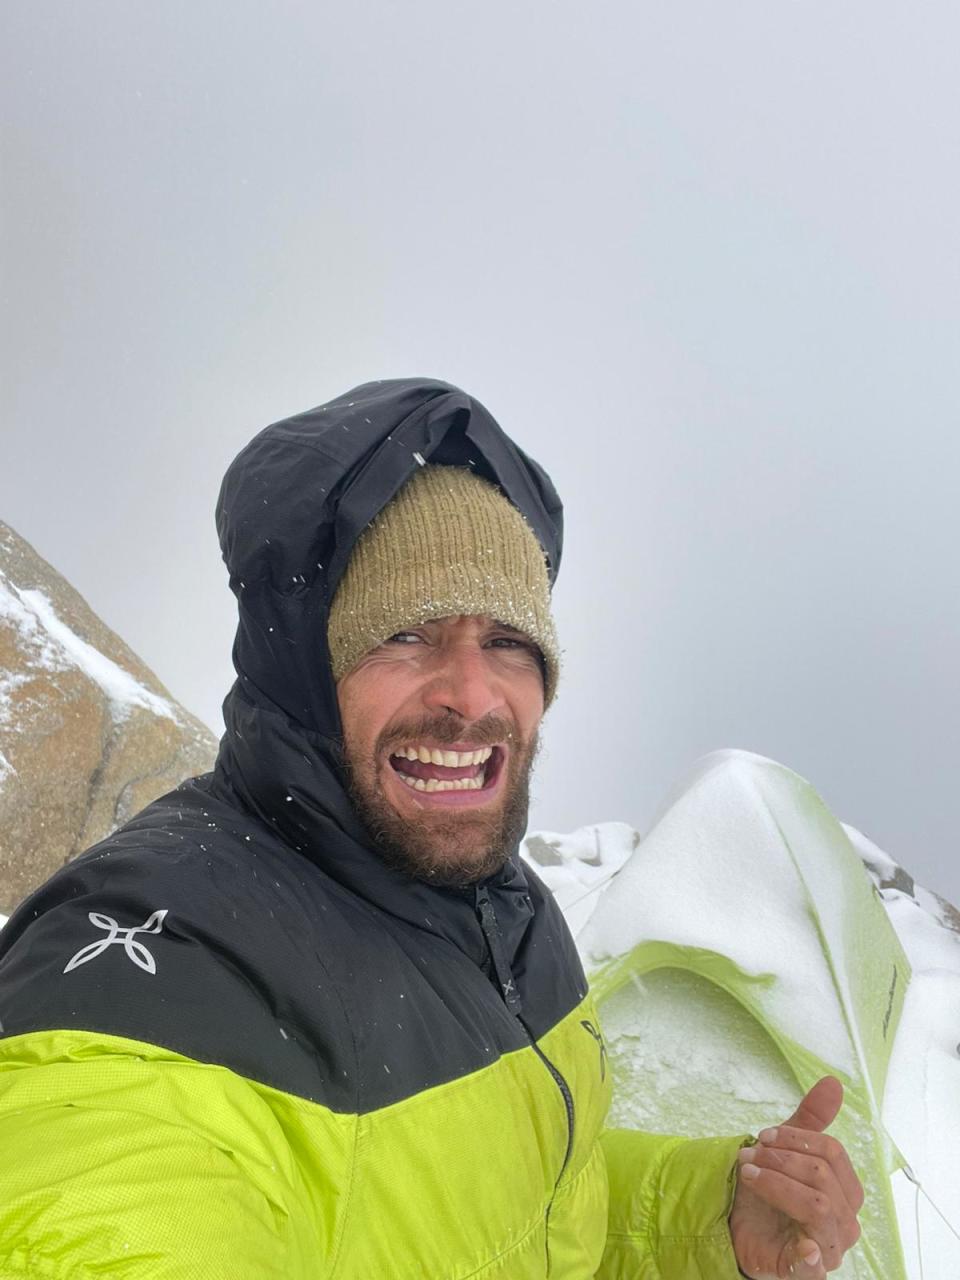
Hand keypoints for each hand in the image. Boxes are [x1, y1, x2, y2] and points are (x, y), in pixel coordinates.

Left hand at [729, 1077, 863, 1277]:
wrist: (738, 1228)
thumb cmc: (770, 1190)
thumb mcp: (784, 1151)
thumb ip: (809, 1121)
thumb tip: (833, 1082)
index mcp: (845, 1192)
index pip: (833, 1154)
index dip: (796, 1138)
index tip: (762, 1136)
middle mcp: (844, 1221)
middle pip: (824, 1177)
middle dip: (780, 1159)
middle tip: (748, 1155)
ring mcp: (827, 1249)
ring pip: (818, 1207)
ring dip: (776, 1183)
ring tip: (747, 1175)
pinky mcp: (805, 1271)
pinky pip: (815, 1265)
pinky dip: (809, 1254)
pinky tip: (800, 1243)